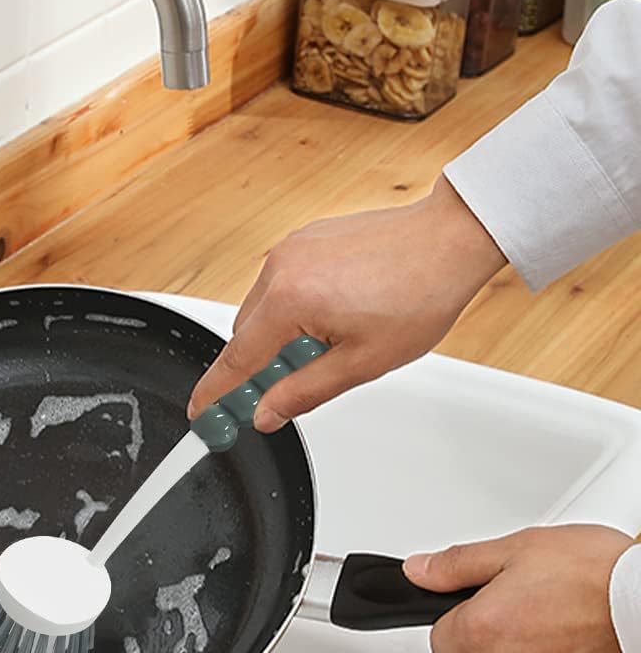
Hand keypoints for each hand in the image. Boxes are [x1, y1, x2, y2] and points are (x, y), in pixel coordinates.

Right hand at [187, 177, 505, 431]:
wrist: (451, 240)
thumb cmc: (419, 294)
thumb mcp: (360, 364)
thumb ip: (302, 393)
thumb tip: (265, 414)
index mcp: (290, 300)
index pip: (236, 360)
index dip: (215, 393)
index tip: (201, 413)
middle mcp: (281, 268)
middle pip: (246, 336)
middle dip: (261, 367)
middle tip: (286, 390)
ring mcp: (292, 249)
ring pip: (263, 311)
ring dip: (281, 337)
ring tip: (332, 344)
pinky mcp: (305, 239)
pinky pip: (280, 286)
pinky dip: (292, 311)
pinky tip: (334, 317)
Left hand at [403, 525, 640, 652]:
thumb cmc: (599, 574)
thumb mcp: (519, 548)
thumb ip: (459, 564)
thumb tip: (419, 570)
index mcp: (482, 627)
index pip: (440, 640)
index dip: (460, 621)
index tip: (480, 610)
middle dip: (505, 632)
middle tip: (540, 602)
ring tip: (571, 620)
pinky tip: (586, 647)